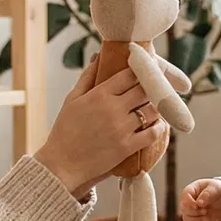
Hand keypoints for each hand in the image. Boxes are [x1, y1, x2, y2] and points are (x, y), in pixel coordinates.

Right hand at [36, 65, 162, 197]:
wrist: (61, 164)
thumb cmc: (64, 130)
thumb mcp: (72, 99)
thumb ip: (87, 77)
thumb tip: (99, 56)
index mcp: (99, 94)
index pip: (130, 75)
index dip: (142, 70)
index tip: (147, 69)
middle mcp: (113, 109)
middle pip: (145, 90)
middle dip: (152, 87)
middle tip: (156, 87)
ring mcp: (122, 128)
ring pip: (152, 110)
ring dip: (156, 107)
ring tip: (156, 106)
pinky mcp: (127, 147)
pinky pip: (152, 133)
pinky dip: (159, 127)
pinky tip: (158, 124)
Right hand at [180, 178, 220, 220]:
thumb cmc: (219, 189)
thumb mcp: (215, 188)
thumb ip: (207, 194)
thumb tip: (199, 203)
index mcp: (192, 190)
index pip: (185, 195)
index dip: (189, 202)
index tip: (197, 206)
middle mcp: (189, 201)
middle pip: (184, 209)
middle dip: (195, 212)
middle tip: (206, 211)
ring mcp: (193, 211)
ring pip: (186, 219)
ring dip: (196, 220)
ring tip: (207, 217)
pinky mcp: (197, 219)